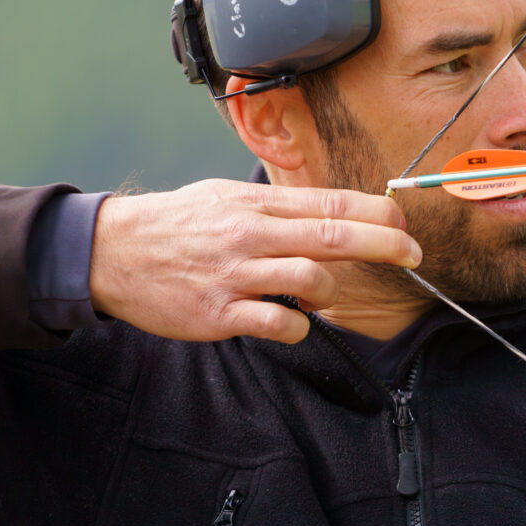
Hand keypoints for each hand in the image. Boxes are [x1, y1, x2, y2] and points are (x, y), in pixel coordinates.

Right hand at [89, 180, 421, 343]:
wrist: (112, 252)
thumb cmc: (176, 225)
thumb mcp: (225, 198)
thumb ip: (275, 208)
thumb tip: (328, 213)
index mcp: (255, 204)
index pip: (329, 203)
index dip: (375, 213)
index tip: (405, 224)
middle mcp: (250, 234)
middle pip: (333, 235)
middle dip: (383, 244)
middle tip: (413, 254)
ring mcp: (235, 274)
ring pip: (310, 279)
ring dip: (329, 292)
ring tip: (321, 297)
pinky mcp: (219, 314)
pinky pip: (278, 324)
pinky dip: (297, 327)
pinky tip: (292, 323)